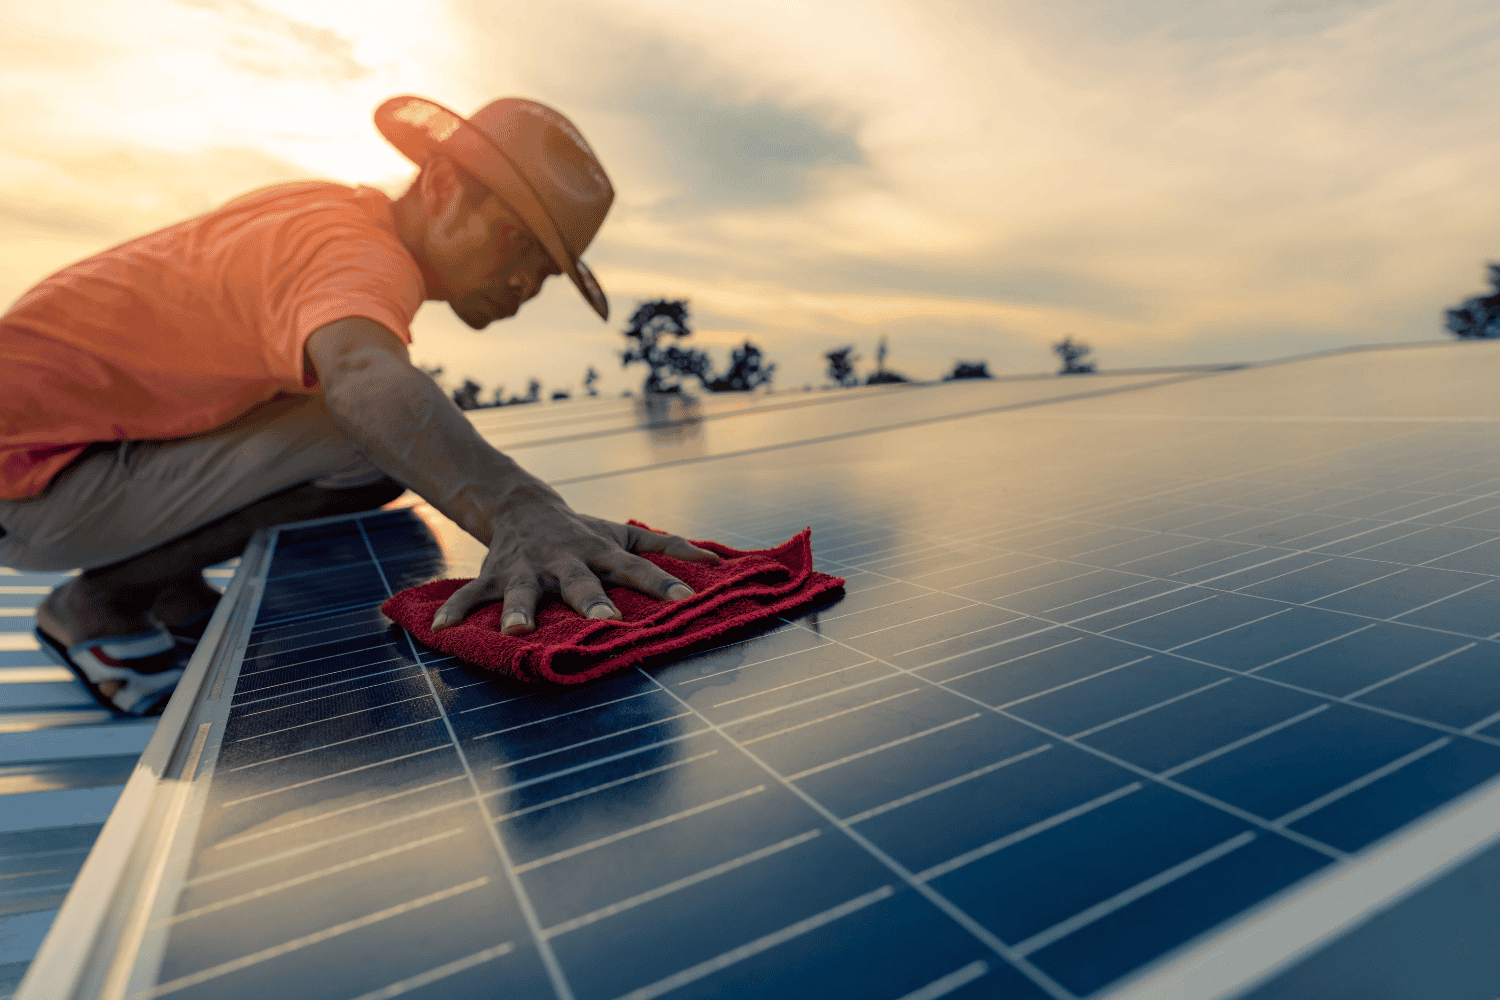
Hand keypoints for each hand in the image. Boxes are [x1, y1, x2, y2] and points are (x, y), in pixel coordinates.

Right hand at [429, 487, 720, 633]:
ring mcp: (526, 568)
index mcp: (600, 551)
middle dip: (593, 602)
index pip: (637, 568)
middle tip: (608, 623)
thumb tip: (717, 562)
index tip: (687, 600)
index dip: (663, 583)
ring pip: (523, 591)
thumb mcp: (624, 533)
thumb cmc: (585, 531)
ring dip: (520, 611)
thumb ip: (668, 546)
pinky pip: (472, 594)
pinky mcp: (494, 574)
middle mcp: (564, 559)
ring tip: (518, 632)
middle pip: (581, 582)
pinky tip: (441, 629)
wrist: (523, 506)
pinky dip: (456, 610)